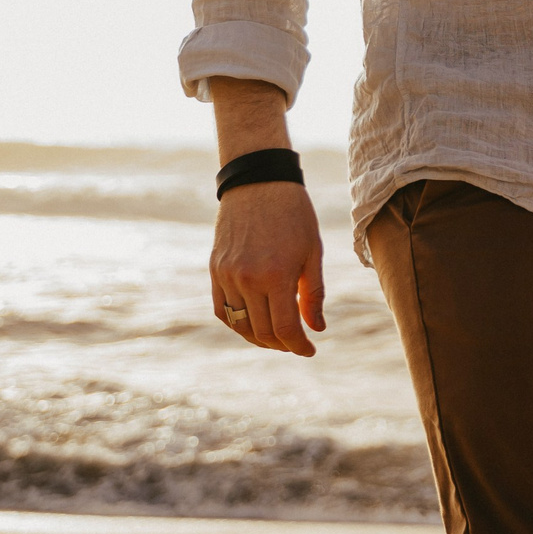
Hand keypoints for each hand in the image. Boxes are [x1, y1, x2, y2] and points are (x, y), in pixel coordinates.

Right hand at [211, 180, 325, 355]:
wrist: (259, 183)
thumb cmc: (294, 215)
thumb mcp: (313, 252)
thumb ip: (314, 294)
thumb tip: (317, 329)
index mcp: (275, 275)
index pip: (284, 328)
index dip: (298, 345)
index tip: (309, 350)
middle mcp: (246, 279)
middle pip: (261, 331)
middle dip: (282, 344)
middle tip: (296, 342)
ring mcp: (227, 275)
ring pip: (240, 325)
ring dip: (259, 337)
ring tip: (277, 336)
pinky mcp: (215, 269)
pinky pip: (222, 309)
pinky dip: (236, 323)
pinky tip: (253, 323)